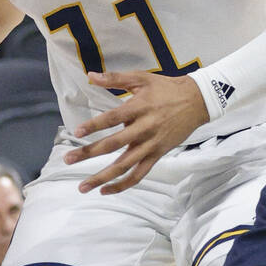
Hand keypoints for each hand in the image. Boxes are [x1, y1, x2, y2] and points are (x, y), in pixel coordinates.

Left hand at [64, 71, 208, 194]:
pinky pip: (139, 174)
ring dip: (103, 177)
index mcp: (139, 108)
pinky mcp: (157, 155)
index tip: (76, 132)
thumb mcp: (142, 78)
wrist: (197, 102)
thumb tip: (90, 75)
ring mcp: (151, 145)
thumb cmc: (166, 88)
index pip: (113, 118)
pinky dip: (123, 184)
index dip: (94, 125)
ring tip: (83, 186)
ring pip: (124, 165)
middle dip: (89, 153)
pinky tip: (106, 190)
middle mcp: (144, 129)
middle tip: (68, 160)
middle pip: (114, 144)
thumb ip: (115, 78)